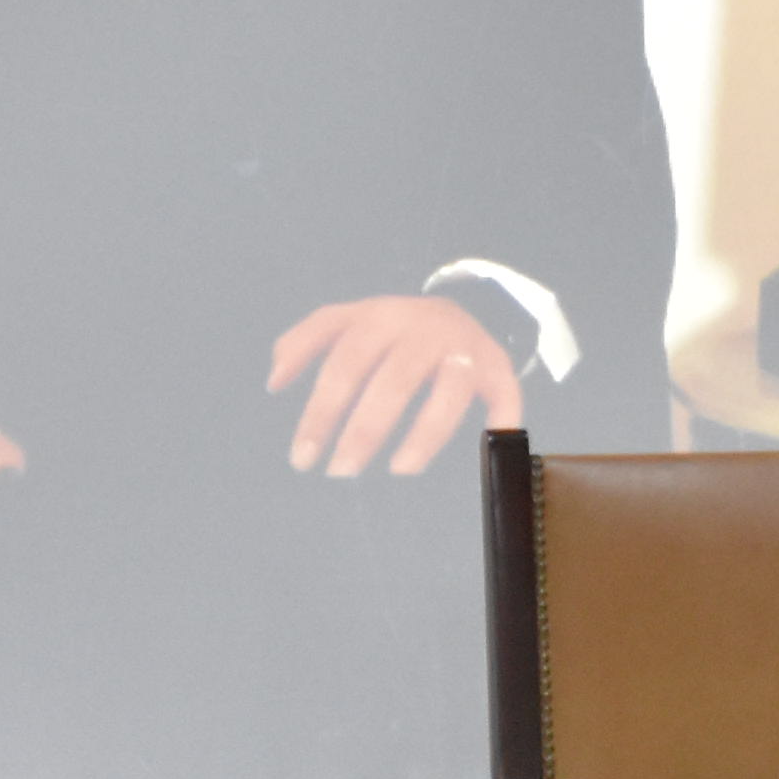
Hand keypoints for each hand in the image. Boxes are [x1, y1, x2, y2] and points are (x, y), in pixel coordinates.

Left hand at [267, 294, 523, 477]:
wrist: (457, 306)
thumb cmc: (391, 327)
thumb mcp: (347, 321)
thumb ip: (305, 341)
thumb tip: (274, 380)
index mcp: (379, 316)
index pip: (342, 365)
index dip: (320, 413)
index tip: (302, 458)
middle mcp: (422, 328)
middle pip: (392, 381)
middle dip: (363, 430)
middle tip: (340, 472)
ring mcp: (463, 347)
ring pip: (448, 391)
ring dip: (424, 434)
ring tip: (398, 470)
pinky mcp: (497, 365)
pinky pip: (505, 394)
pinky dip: (503, 418)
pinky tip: (491, 442)